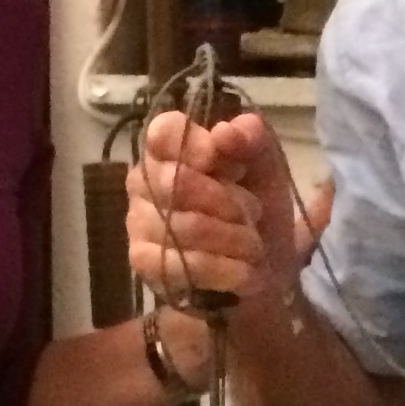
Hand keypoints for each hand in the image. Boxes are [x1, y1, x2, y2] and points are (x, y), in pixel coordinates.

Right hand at [126, 107, 325, 313]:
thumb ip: (252, 138)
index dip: (199, 146)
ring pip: (188, 226)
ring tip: (255, 247)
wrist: (263, 269)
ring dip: (236, 239)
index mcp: (169, 150)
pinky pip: (185, 264)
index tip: (236, 167)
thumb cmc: (256, 210)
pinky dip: (226, 270)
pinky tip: (247, 273)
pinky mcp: (144, 263)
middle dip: (230, 202)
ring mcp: (137, 223)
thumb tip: (225, 132)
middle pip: (178, 182)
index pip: (164, 132)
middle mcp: (143, 182)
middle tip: (255, 213)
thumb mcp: (267, 167)